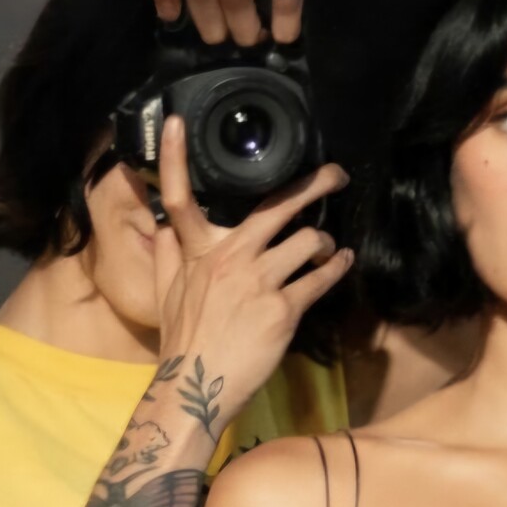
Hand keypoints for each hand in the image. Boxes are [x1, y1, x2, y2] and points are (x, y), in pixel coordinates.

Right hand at [153, 115, 352, 423]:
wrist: (197, 385)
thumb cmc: (183, 341)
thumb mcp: (165, 293)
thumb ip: (169, 254)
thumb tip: (165, 226)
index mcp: (197, 251)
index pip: (179, 197)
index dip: (172, 158)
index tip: (175, 122)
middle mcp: (229, 258)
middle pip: (275, 208)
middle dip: (313, 185)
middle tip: (334, 174)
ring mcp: (258, 282)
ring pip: (306, 242)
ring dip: (323, 242)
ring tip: (328, 247)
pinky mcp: (282, 310)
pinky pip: (318, 279)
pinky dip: (335, 268)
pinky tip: (341, 263)